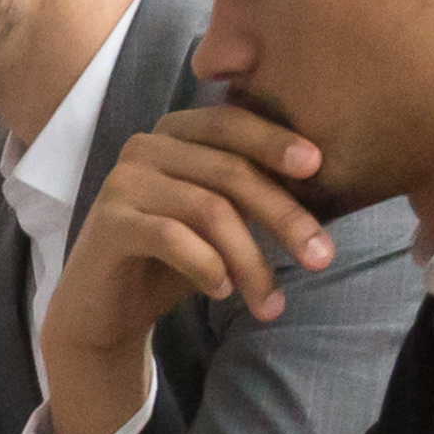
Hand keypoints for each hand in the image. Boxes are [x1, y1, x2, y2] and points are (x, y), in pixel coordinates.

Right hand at [32, 102, 345, 433]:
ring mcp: (122, 180)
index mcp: (174, 134)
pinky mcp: (107, 220)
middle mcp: (144, 146)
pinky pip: (171, 236)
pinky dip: (207, 267)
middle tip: (322, 257)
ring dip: (251, 261)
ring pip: (208, 209)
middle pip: (230, 171)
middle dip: (284, 216)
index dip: (275, 141)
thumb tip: (328, 185)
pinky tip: (222, 293)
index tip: (318, 167)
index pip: (231, 123)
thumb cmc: (172, 261)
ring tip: (271, 304)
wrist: (105, 311)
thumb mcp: (221, 222)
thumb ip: (254, 195)